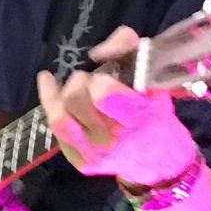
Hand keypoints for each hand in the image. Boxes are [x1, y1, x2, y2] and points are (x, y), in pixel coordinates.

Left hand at [38, 25, 201, 191]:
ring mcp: (93, 153)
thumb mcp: (153, 77)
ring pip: (59, 116)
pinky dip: (53, 105)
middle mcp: (113, 138)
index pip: (104, 94)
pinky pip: (55, 129)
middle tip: (92, 81)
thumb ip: (129, 49)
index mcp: (137, 116)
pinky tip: (54, 91)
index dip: (99, 80)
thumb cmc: (154, 113)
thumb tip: (99, 51)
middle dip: (80, 82)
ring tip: (75, 87)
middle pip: (75, 99)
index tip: (104, 77)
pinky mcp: (78, 160)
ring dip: (62, 94)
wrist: (157, 159)